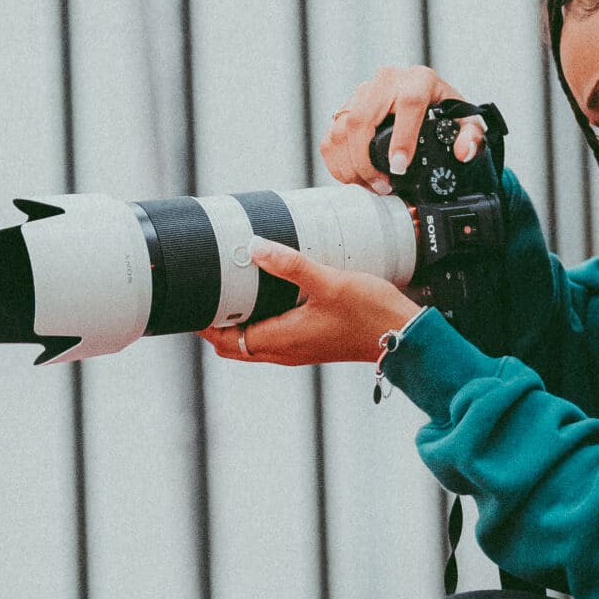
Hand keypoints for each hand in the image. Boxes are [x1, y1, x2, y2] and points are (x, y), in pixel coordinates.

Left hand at [198, 240, 423, 367]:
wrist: (406, 336)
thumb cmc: (371, 314)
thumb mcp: (329, 281)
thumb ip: (290, 264)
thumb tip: (254, 248)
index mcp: (282, 340)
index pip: (225, 340)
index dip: (204, 322)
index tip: (193, 298)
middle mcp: (286, 351)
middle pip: (233, 345)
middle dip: (216, 322)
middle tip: (209, 290)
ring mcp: (299, 349)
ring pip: (253, 342)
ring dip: (238, 322)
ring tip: (233, 289)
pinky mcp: (312, 342)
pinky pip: (273, 336)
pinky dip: (260, 320)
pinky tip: (269, 294)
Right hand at [323, 65, 488, 193]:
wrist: (427, 98)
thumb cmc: (446, 110)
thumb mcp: (466, 121)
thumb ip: (472, 136)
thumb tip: (463, 151)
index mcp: (419, 80)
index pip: (407, 104)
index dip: (401, 138)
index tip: (400, 167)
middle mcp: (387, 81)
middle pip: (362, 118)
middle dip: (366, 160)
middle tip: (382, 186)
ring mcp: (363, 92)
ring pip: (342, 127)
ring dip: (350, 164)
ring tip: (369, 185)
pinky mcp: (347, 106)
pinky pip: (332, 134)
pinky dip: (337, 161)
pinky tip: (354, 177)